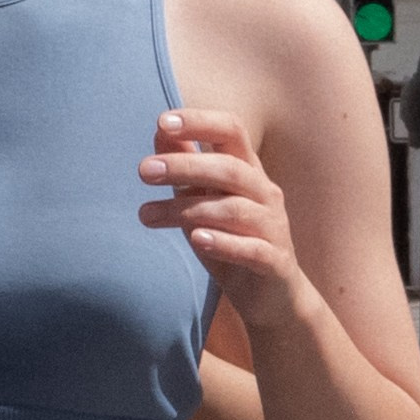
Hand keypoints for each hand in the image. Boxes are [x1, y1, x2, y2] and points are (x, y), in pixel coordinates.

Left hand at [138, 109, 305, 332]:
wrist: (271, 298)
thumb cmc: (232, 241)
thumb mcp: (203, 201)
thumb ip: (187, 167)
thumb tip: (161, 130)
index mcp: (248, 171)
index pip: (232, 131)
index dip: (200, 122)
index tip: (162, 121)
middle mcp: (265, 193)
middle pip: (229, 168)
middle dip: (185, 165)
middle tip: (143, 171)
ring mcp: (273, 228)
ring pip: (234, 209)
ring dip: (188, 210)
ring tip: (146, 215)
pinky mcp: (275, 262)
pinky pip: (252, 248)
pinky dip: (224, 243)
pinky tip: (196, 240)